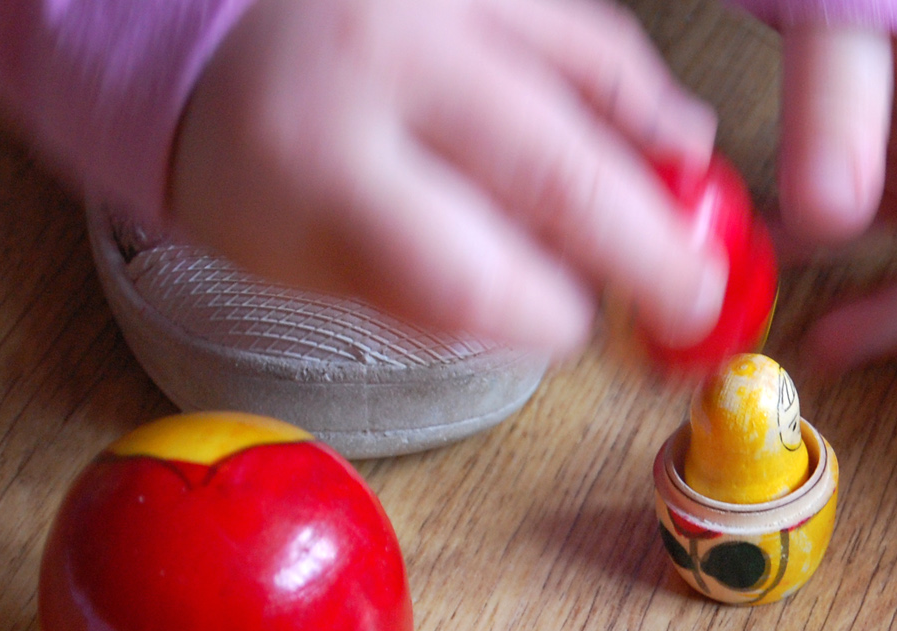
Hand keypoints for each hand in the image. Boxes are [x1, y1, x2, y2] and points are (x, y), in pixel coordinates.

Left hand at [170, 0, 726, 357]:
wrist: (197, 16)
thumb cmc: (248, 152)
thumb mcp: (297, 254)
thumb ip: (418, 289)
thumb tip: (552, 313)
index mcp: (320, 162)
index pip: (467, 271)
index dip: (545, 320)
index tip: (577, 333)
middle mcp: (387, 62)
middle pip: (556, 175)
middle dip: (647, 252)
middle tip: (695, 296)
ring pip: (590, 83)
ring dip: (662, 159)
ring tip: (699, 209)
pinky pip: (585, 25)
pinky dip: (638, 84)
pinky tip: (670, 127)